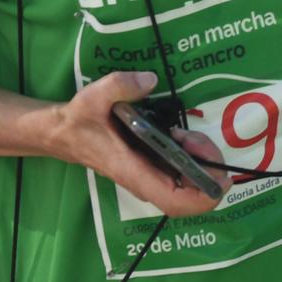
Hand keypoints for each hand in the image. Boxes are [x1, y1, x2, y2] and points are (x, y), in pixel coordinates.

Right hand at [49, 70, 227, 218]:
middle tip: (196, 138)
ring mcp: (149, 178)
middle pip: (191, 198)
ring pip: (189, 187)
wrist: (64, 133)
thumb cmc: (80, 119)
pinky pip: (182, 175)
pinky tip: (180, 136)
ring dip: (200, 161)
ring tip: (187, 134)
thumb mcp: (95, 96)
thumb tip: (150, 80)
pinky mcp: (151, 170)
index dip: (204, 194)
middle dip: (208, 169)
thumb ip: (121, 85)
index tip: (217, 170)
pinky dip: (191, 157)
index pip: (175, 201)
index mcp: (133, 172)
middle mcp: (145, 182)